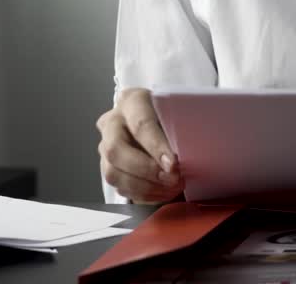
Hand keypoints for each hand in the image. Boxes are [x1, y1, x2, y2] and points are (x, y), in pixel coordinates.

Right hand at [96, 88, 183, 203]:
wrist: (158, 118)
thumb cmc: (170, 114)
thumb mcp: (178, 110)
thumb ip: (180, 125)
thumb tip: (190, 150)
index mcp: (131, 102)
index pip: (140, 125)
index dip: (156, 147)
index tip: (174, 164)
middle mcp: (113, 123)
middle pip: (116, 150)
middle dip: (146, 170)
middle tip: (173, 179)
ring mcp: (105, 146)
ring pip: (113, 173)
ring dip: (145, 186)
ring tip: (171, 188)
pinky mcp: (108, 167)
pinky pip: (119, 187)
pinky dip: (143, 194)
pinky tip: (163, 192)